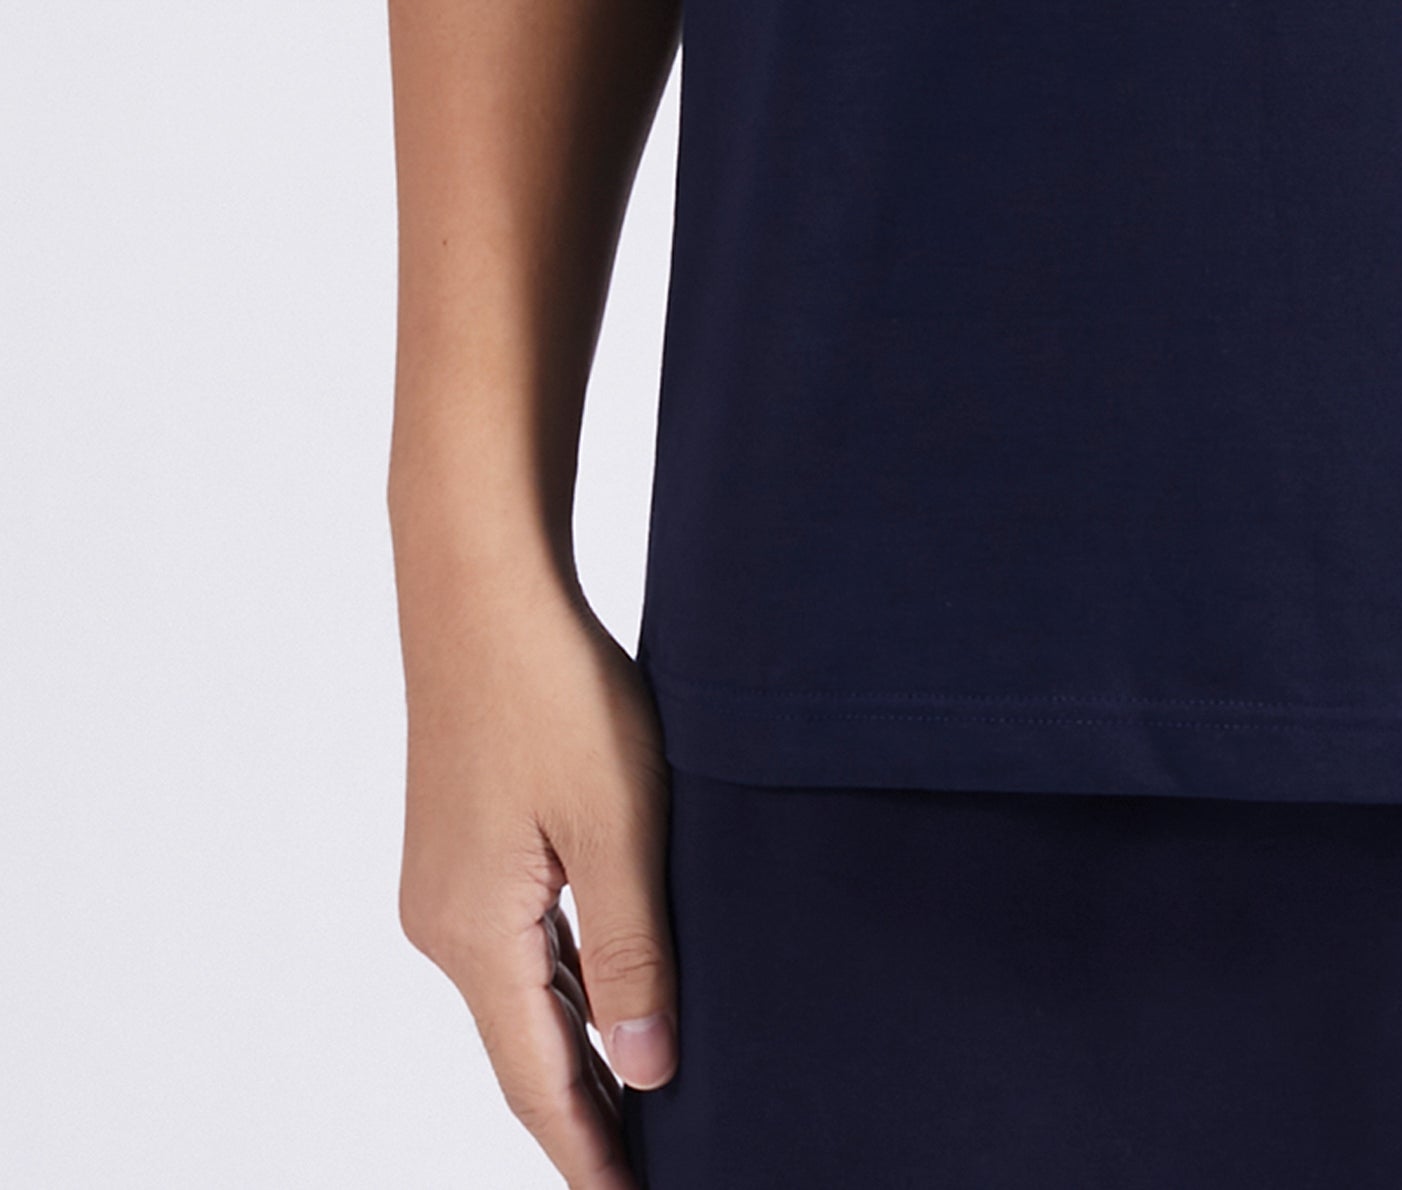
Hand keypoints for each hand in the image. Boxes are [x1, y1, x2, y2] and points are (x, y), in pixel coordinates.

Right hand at [397, 549, 678, 1184]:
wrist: (480, 585)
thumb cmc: (551, 688)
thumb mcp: (617, 824)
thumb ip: (632, 953)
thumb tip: (643, 1072)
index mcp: (475, 935)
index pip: (539, 1082)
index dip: (588, 1151)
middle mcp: (444, 924)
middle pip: (523, 1051)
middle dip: (582, 1118)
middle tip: (643, 1170)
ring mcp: (446, 883)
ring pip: (520, 995)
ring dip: (573, 1050)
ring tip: (636, 1104)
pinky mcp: (462, 843)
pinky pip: (516, 943)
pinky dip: (559, 986)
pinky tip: (602, 995)